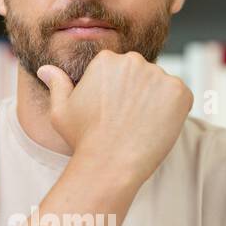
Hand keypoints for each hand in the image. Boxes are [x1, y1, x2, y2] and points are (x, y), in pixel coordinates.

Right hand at [36, 50, 192, 187]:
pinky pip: (180, 97)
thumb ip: (57, 84)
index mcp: (107, 60)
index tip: (112, 113)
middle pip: (141, 74)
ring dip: (155, 102)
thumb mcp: (62, 111)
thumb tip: (45, 69)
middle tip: (126, 122)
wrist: (111, 164)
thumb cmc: (84, 140)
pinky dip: (173, 112)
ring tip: (140, 127)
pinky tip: (156, 128)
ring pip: (161, 86)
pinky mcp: (180, 92)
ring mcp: (160, 75)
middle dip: (136, 94)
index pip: (119, 70)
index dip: (116, 94)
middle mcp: (134, 61)